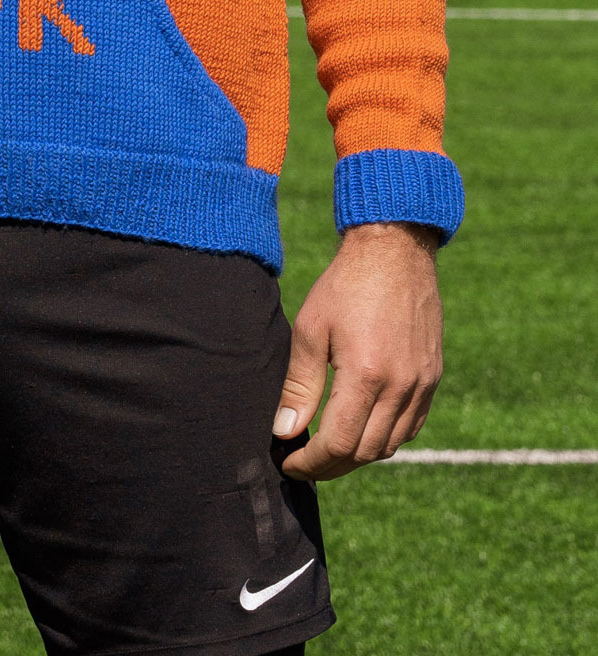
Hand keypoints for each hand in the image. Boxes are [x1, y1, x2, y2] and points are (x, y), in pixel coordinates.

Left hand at [275, 221, 442, 481]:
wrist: (394, 251)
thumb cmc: (345, 285)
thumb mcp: (310, 328)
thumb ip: (298, 385)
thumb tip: (284, 431)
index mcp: (366, 374)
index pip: (338, 445)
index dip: (310, 462)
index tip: (287, 461)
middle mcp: (400, 386)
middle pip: (365, 453)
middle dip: (330, 465)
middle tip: (302, 459)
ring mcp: (422, 384)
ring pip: (390, 445)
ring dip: (357, 455)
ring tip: (327, 447)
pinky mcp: (432, 377)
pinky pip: (411, 427)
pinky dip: (385, 437)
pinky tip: (362, 427)